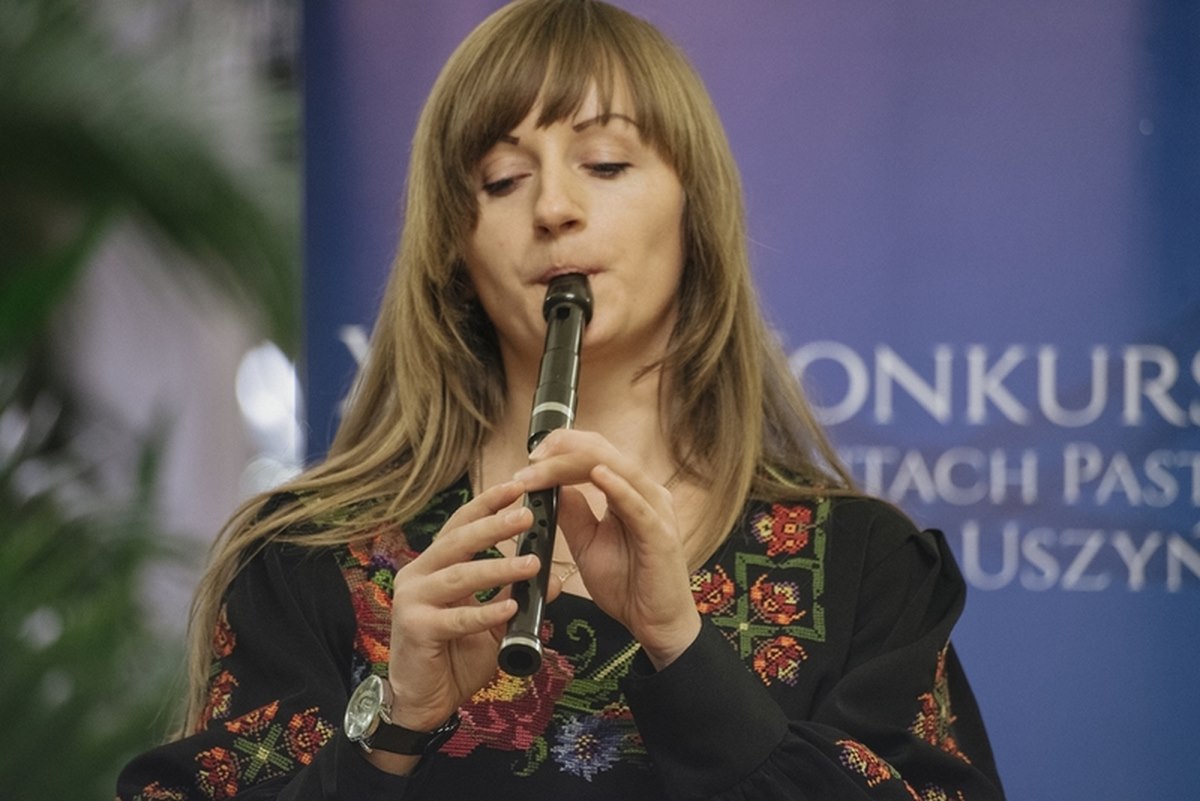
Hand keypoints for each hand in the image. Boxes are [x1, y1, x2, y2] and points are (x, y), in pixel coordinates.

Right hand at [386, 480, 540, 732]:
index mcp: (433, 566)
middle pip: (458, 541)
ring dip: (497, 568)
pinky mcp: (415, 629)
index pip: (461, 525)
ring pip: (459, 576)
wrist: (422, 700)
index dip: (487, 504)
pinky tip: (507, 609)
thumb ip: (513, 597)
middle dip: (494, 525)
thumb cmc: (453, 656)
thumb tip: (551, 577)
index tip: (515, 486)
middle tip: (526, 514)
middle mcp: (418, 575)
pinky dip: (484, 612)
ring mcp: (412, 601)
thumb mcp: (490, 621)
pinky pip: (456, 618)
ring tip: (531, 563)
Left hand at [514, 430, 700, 668]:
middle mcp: (645, 492)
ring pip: (617, 468)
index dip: (560, 449)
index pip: (593, 453)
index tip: (528, 461)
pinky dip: (617, 487)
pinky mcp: (661, 533)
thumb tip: (551, 487)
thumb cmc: (626, 584)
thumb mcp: (587, 544)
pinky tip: (597, 475)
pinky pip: (638, 504)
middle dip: (562, 450)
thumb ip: (573, 514)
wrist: (654, 624)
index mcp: (629, 491)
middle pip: (602, 452)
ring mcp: (656, 510)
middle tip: (529, 460)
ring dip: (574, 465)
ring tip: (543, 466)